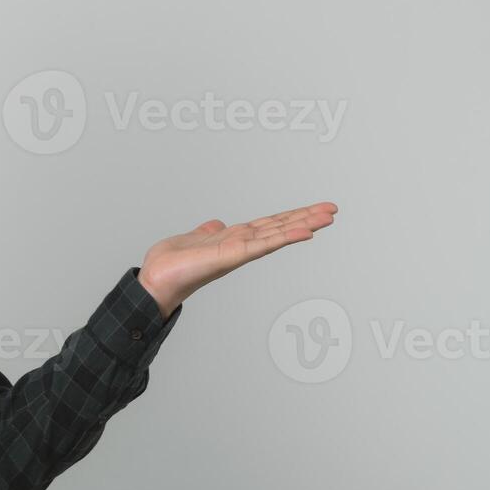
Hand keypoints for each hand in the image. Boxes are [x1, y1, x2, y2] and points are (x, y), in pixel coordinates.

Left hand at [137, 201, 338, 318]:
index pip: (268, 225)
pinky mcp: (233, 256)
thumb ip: (208, 232)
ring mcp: (240, 251)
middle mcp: (241, 245)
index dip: (290, 217)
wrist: (156, 280)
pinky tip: (305, 231)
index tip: (313, 209)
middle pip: (279, 227)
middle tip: (333, 209)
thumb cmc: (172, 265)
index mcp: (234, 240)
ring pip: (277, 234)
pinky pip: (264, 244)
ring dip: (303, 224)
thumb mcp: (194, 239)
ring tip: (328, 217)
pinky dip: (285, 237)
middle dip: (306, 218)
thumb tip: (217, 224)